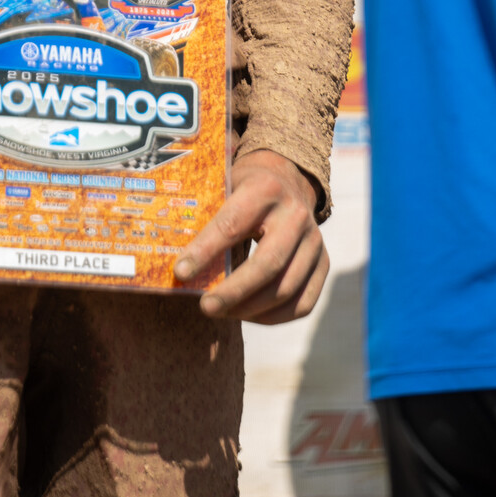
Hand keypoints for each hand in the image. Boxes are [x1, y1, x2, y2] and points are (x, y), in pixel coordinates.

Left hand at [173, 150, 327, 322]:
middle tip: (205, 307)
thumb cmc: (242, 188)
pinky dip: (273, 317)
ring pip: (286, 289)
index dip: (205, 251)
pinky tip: (247, 315)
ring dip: (250, 309)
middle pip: (267, 264)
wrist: (286, 179)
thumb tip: (171, 257)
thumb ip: (204, 215)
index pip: (233, 224)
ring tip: (221, 311)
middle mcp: (296, 215)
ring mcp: (315, 241)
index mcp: (265, 189)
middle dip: (233, 291)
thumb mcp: (225, 186)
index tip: (180, 273)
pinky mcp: (323, 263)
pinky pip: (302, 303)